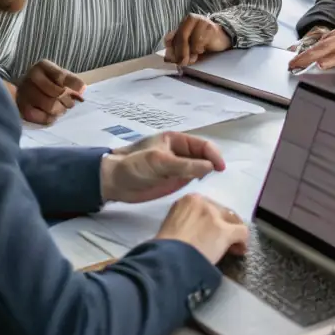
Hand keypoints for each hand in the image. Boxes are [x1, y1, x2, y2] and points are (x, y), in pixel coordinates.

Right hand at [15, 59, 84, 124]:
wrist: (27, 90)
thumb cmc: (48, 82)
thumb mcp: (60, 75)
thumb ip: (72, 80)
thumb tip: (82, 89)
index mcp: (41, 66)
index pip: (60, 76)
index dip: (73, 84)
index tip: (82, 90)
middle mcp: (31, 77)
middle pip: (57, 93)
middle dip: (68, 100)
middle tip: (70, 102)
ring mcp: (25, 94)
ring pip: (50, 106)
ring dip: (61, 109)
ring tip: (62, 108)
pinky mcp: (23, 110)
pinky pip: (43, 118)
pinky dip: (51, 118)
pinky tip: (52, 114)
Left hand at [100, 131, 225, 203]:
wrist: (114, 182)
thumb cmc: (134, 165)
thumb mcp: (159, 162)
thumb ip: (184, 165)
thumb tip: (210, 167)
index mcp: (177, 140)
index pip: (202, 145)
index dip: (213, 155)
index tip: (220, 168)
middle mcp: (180, 153)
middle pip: (203, 157)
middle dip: (213, 165)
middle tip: (219, 180)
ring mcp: (178, 168)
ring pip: (200, 170)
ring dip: (207, 176)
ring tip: (214, 187)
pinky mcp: (174, 182)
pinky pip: (192, 181)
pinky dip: (199, 185)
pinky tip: (203, 193)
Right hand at [157, 193, 248, 265]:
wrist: (167, 261)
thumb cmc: (164, 248)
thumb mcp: (172, 225)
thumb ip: (185, 221)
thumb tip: (194, 231)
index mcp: (188, 200)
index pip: (208, 206)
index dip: (212, 220)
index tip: (210, 232)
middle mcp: (203, 202)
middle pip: (221, 212)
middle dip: (223, 225)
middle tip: (222, 241)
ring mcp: (214, 216)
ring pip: (232, 220)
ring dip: (233, 233)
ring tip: (233, 247)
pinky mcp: (224, 231)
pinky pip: (241, 231)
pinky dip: (242, 241)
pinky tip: (240, 249)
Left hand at [164, 15, 231, 65]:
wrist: (221, 39)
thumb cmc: (202, 43)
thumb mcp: (187, 47)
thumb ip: (176, 49)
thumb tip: (166, 55)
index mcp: (182, 23)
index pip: (170, 37)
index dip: (170, 50)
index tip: (172, 60)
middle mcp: (190, 19)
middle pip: (181, 37)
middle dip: (181, 53)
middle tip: (183, 63)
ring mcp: (201, 21)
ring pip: (191, 40)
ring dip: (193, 51)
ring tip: (196, 53)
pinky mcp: (210, 27)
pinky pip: (200, 41)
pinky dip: (200, 48)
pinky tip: (204, 48)